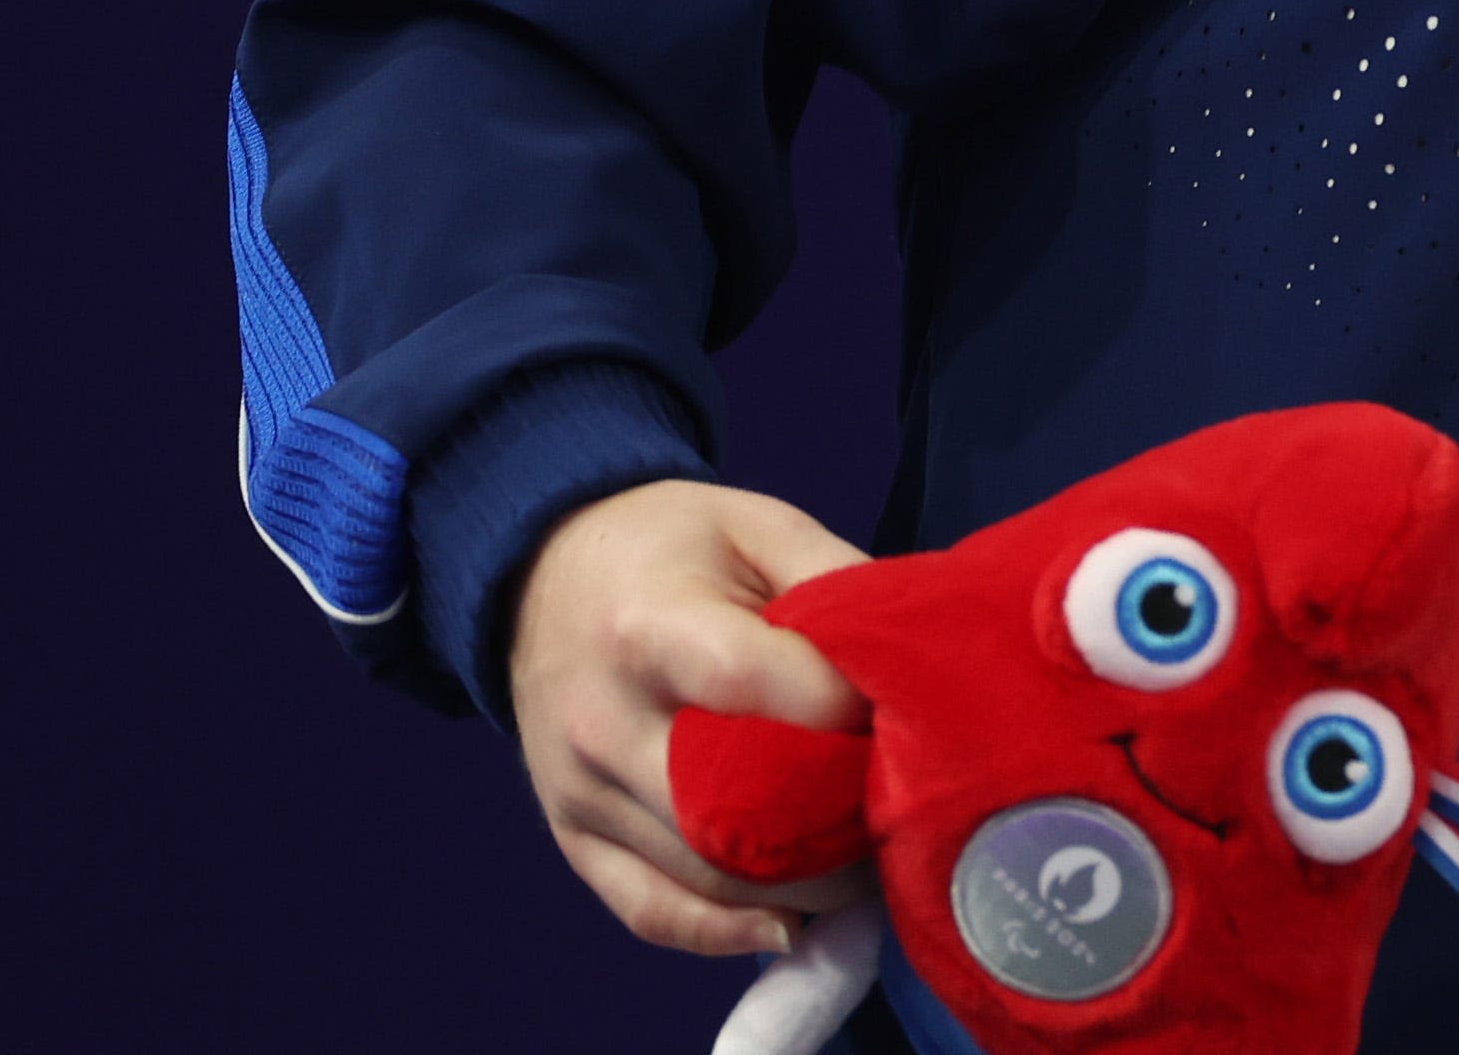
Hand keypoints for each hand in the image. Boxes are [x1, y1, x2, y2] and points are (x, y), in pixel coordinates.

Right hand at [504, 476, 875, 953]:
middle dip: (835, 821)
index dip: (845, 714)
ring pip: (703, 877)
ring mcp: (581, 793)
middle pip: (733, 809)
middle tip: (905, 811)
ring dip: (800, 885)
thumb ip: (840, 587)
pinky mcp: (573, 838)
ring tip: (871, 861)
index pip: (760, 692)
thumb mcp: (762, 526)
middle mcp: (603, 723)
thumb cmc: (673, 545)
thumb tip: (915, 667)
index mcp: (650, 629)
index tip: (903, 716)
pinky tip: (794, 923)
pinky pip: (651, 912)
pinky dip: (728, 932)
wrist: (544, 574)